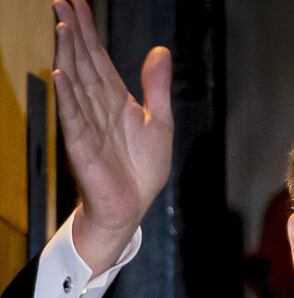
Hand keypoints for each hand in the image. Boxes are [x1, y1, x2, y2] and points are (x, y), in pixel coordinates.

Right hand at [51, 0, 172, 273]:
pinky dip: (67, 97)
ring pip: (77, 83)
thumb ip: (156, 87)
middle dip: (73, 32)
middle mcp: (97, 106)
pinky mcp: (84, 147)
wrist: (132, 207)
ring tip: (60, 26)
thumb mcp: (159, 122)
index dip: (88, 31)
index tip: (77, 2)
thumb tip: (160, 50)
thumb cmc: (142, 168)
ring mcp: (88, 124)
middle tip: (59, 0)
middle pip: (83, 62)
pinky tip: (59, 75)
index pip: (98, 58)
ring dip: (67, 55)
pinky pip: (74, 119)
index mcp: (115, 99)